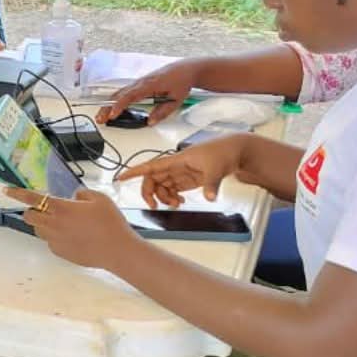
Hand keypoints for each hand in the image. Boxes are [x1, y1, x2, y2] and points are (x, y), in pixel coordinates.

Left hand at [4, 187, 141, 269]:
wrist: (118, 250)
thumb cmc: (110, 222)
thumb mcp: (99, 199)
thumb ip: (82, 194)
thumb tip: (73, 197)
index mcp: (61, 208)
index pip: (32, 198)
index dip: (17, 193)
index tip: (6, 190)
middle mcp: (53, 224)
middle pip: (29, 216)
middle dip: (32, 210)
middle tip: (45, 208)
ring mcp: (55, 240)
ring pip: (38, 229)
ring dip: (43, 223)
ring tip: (63, 223)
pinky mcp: (60, 252)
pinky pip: (50, 241)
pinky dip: (55, 236)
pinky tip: (72, 236)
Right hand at [97, 59, 200, 125]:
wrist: (185, 69)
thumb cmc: (181, 81)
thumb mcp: (176, 99)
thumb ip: (162, 112)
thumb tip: (150, 122)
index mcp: (149, 85)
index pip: (130, 95)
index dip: (119, 105)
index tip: (112, 114)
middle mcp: (141, 82)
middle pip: (119, 94)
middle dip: (108, 107)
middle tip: (100, 119)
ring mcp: (139, 82)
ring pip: (119, 93)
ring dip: (109, 104)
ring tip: (101, 116)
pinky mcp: (139, 84)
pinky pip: (124, 92)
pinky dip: (115, 100)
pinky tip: (110, 108)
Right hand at [116, 134, 250, 208]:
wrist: (235, 150)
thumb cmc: (222, 152)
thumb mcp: (217, 169)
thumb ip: (211, 185)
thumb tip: (210, 198)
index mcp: (176, 160)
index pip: (150, 166)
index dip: (134, 172)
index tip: (121, 178)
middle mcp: (175, 166)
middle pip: (153, 180)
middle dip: (150, 193)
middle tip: (154, 206)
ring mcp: (181, 173)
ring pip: (162, 186)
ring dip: (163, 197)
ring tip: (176, 205)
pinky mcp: (188, 178)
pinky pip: (172, 189)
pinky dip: (172, 197)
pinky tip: (180, 203)